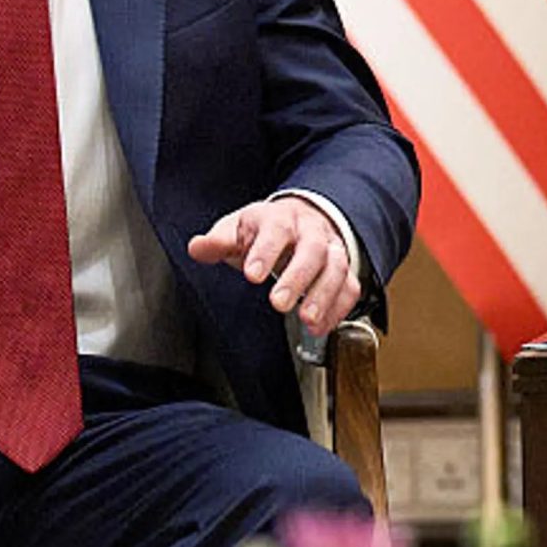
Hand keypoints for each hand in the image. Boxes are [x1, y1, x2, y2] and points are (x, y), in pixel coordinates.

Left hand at [188, 197, 357, 332]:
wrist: (304, 219)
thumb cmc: (266, 230)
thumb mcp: (238, 229)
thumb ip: (219, 242)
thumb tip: (197, 247)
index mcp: (281, 218)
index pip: (276, 230)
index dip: (265, 252)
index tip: (252, 275)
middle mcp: (311, 232)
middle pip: (312, 250)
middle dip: (297, 277)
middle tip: (279, 303)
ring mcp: (331, 250)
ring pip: (337, 268)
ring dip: (324, 295)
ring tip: (308, 320)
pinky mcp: (344, 270)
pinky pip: (349, 287)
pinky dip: (338, 308)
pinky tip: (321, 327)